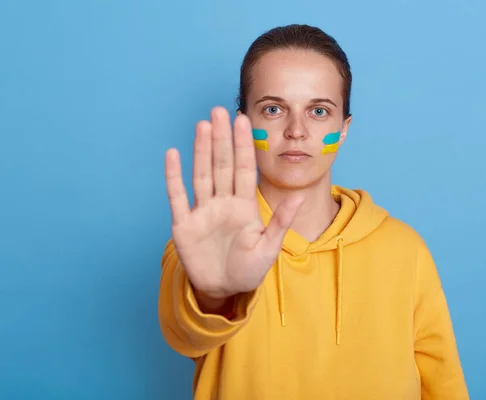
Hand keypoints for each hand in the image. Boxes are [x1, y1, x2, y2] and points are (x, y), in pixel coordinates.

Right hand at [164, 107, 302, 301]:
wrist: (224, 290)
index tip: (243, 120)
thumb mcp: (269, 247)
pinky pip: (177, 197)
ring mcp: (203, 211)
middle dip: (221, 139)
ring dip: (201, 151)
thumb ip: (281, 222)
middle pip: (222, 165)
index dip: (244, 145)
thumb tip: (299, 197)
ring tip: (202, 125)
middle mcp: (223, 202)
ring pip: (202, 175)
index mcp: (244, 205)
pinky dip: (174, 177)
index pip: (245, 169)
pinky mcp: (184, 225)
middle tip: (218, 111)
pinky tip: (173, 155)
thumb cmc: (249, 269)